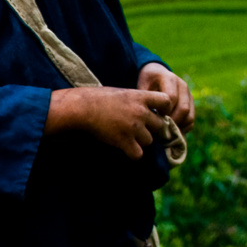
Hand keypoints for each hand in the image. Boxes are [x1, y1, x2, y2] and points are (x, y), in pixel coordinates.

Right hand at [46, 86, 173, 158]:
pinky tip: (123, 148)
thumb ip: (136, 100)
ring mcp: (133, 127)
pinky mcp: (124, 141)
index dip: (163, 109)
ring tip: (125, 136)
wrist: (80, 108)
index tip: (156, 113)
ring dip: (140, 141)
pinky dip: (132, 153)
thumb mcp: (120, 93)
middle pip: (160, 125)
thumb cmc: (96, 98)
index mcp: (140, 96)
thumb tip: (147, 109)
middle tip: (136, 128)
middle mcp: (141, 112)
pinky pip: (138, 154)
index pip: (166, 101)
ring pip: (149, 140)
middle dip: (150, 128)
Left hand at [137, 62, 193, 132]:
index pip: (171, 98)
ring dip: (177, 127)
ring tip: (164, 133)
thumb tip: (148, 120)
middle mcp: (183, 86)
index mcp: (169, 79)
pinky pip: (191, 120)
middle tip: (158, 130)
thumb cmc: (147, 82)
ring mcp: (189, 94)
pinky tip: (170, 132)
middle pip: (183, 109)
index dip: (163, 111)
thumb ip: (146, 100)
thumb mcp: (142, 86)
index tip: (152, 118)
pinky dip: (182, 128)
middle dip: (171, 122)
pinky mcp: (191, 103)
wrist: (156, 73)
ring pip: (189, 116)